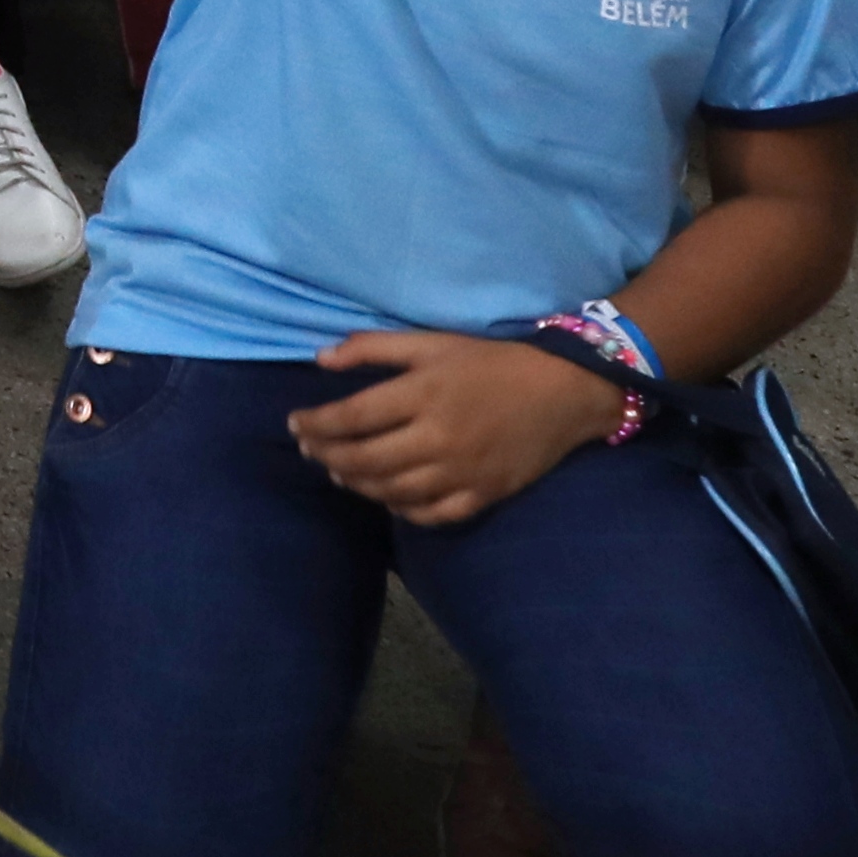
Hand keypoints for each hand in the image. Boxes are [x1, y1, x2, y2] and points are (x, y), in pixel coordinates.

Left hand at [292, 331, 620, 525]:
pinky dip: (400, 510)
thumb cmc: (491, 362)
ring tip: (339, 472)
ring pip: (392, 492)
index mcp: (422, 395)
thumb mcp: (432, 341)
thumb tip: (321, 358)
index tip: (295, 424)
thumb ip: (374, 348)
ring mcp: (461, 473)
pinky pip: (431, 515)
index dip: (316, 425)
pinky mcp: (483, 496)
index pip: (351, 418)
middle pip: (365, 460)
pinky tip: (386, 496)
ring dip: (357, 484)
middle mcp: (437, 439)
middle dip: (328, 456)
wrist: (562, 392)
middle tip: (310, 451)